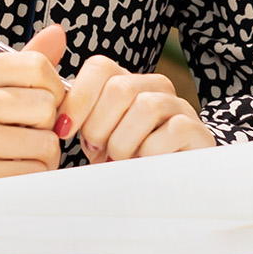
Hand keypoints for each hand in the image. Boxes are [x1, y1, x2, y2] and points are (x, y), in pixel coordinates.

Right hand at [0, 24, 72, 189]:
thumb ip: (29, 63)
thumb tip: (57, 33)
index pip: (36, 66)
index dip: (55, 87)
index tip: (43, 101)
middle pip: (45, 104)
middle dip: (47, 124)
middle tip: (28, 132)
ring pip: (45, 142)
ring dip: (44, 154)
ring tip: (21, 153)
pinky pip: (34, 172)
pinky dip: (34, 175)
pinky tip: (13, 171)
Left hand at [62, 53, 217, 162]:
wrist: (167, 185)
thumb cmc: (123, 159)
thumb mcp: (95, 137)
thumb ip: (76, 118)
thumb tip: (56, 115)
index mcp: (125, 81)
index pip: (99, 67)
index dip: (78, 99)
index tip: (65, 131)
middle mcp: (154, 86)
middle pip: (119, 87)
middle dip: (99, 125)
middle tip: (97, 150)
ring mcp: (178, 106)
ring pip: (145, 106)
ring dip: (123, 142)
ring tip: (119, 160)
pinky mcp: (196, 130)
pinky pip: (171, 130)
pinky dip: (149, 153)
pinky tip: (142, 164)